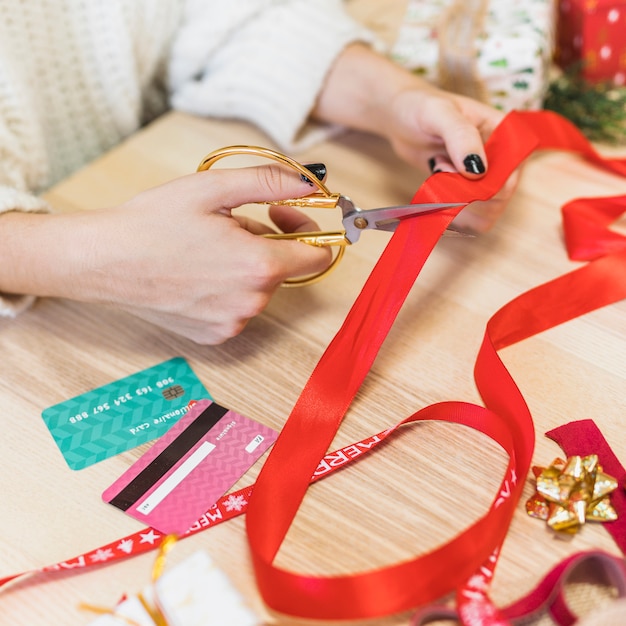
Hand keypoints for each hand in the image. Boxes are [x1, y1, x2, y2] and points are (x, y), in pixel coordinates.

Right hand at [0, 165, 330, 343]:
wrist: (105, 260)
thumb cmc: (153, 223)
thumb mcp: (213, 188)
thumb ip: (270, 182)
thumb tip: (311, 184)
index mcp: (259, 266)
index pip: (318, 256)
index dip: (305, 229)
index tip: (283, 214)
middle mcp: (252, 302)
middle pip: (283, 269)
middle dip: (265, 243)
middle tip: (225, 224)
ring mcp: (233, 323)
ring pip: (258, 288)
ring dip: (244, 266)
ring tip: (204, 250)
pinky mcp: (215, 334)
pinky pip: (238, 308)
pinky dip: (227, 290)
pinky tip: (196, 274)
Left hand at [383, 87, 519, 233]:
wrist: (400, 118)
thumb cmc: (420, 107)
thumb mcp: (440, 113)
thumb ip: (461, 136)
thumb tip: (478, 170)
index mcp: (505, 134)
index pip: (511, 173)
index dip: (488, 184)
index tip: (458, 172)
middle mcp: (500, 159)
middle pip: (498, 199)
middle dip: (465, 193)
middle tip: (441, 168)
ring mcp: (483, 178)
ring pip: (482, 213)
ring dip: (455, 202)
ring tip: (438, 171)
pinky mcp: (465, 191)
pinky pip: (465, 216)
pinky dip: (447, 209)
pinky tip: (435, 184)